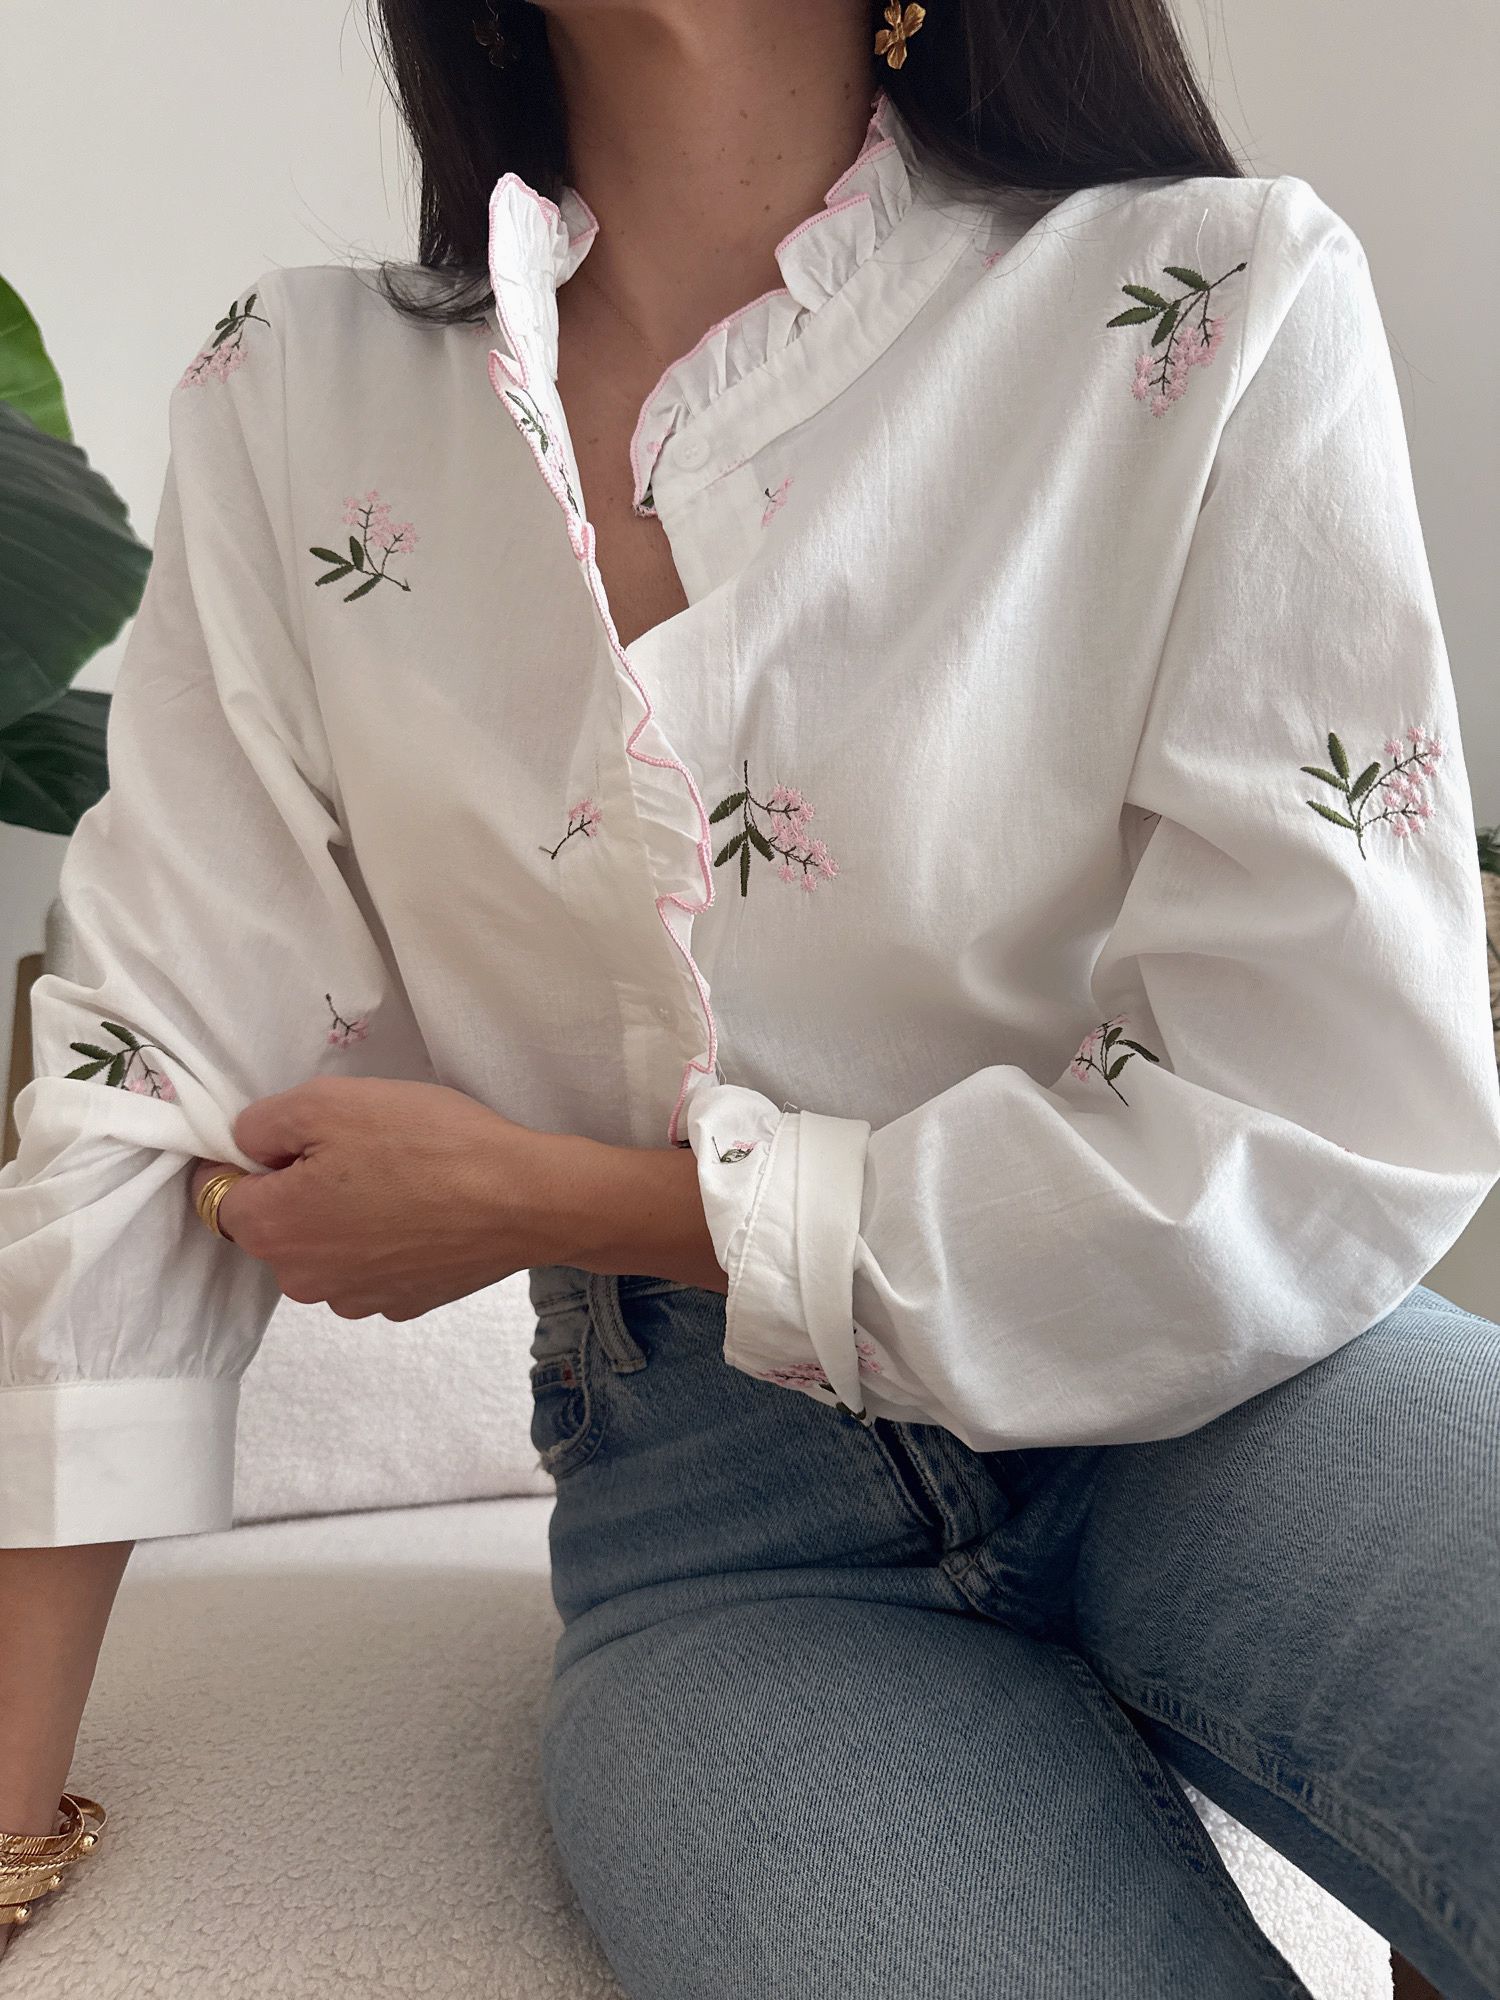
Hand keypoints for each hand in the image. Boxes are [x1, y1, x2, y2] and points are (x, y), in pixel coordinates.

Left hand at [187, 1076, 589, 1320]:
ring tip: (398, 1179)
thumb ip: (262, 1123)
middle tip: (357, 1150)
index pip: (219, 1196)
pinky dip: (385, 1241)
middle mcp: (302, 1279)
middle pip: (276, 1227)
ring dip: (344, 1220)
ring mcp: (355, 1299)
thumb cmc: (426, 1144)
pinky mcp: (402, 1304)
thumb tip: (247, 1146)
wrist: (524, 1198)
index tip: (296, 1136)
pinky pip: (371, 1266)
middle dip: (299, 1191)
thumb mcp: (329, 1101)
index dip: (248, 1159)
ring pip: (325, 1250)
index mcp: (272, 1229)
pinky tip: (423, 1211)